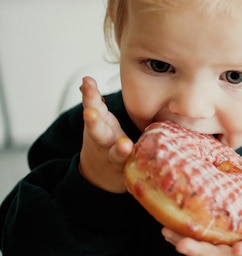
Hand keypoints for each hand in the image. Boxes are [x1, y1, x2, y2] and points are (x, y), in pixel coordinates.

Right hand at [79, 76, 133, 192]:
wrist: (100, 174)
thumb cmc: (104, 139)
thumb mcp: (97, 120)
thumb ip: (93, 102)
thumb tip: (86, 81)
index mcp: (99, 125)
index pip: (93, 106)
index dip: (90, 95)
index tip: (87, 81)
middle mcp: (103, 141)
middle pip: (96, 131)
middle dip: (92, 121)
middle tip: (90, 112)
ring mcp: (113, 157)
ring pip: (116, 154)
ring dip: (119, 150)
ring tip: (124, 145)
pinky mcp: (125, 171)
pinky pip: (133, 169)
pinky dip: (134, 171)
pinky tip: (141, 170)